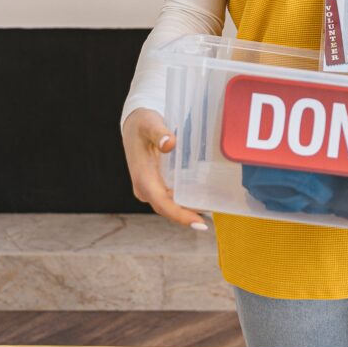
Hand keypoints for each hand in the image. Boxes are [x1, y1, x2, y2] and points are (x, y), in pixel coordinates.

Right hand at [121, 108, 208, 230]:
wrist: (134, 124)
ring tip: (213, 209)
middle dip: (188, 216)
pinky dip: (185, 200)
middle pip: (168, 208)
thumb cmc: (142, 123)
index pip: (162, 203)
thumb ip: (159, 133)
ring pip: (170, 204)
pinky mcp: (155, 184)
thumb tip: (169, 144)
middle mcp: (145, 188)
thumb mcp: (149, 123)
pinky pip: (171, 197)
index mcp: (142, 178)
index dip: (180, 215)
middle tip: (213, 220)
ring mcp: (150, 188)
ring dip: (188, 209)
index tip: (199, 223)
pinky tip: (202, 198)